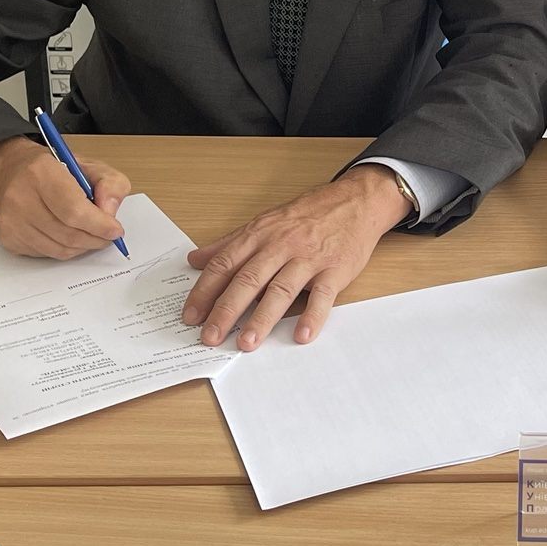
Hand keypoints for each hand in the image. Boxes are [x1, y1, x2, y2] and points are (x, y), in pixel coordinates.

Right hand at [0, 135, 129, 259]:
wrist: (13, 172)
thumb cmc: (53, 169)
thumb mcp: (90, 165)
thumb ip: (110, 184)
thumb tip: (110, 212)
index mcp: (41, 172)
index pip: (73, 210)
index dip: (99, 225)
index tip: (115, 230)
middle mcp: (20, 197)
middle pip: (67, 234)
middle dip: (96, 239)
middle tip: (108, 237)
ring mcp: (10, 220)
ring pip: (58, 249)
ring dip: (82, 247)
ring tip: (93, 236)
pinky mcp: (8, 237)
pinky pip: (46, 254)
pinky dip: (65, 249)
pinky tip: (69, 235)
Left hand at [181, 166, 411, 350]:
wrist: (355, 201)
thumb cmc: (308, 214)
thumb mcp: (265, 222)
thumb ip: (229, 244)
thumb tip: (195, 259)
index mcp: (260, 234)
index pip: (225, 264)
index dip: (205, 291)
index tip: (190, 316)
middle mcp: (281, 245)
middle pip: (248, 280)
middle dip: (226, 310)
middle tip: (210, 337)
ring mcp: (309, 258)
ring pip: (281, 289)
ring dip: (262, 318)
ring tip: (246, 343)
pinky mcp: (335, 270)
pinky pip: (323, 295)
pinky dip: (312, 316)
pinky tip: (301, 335)